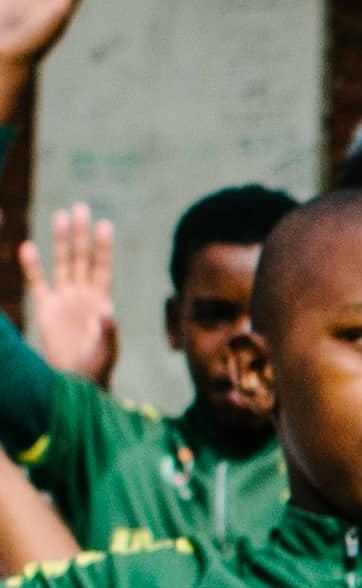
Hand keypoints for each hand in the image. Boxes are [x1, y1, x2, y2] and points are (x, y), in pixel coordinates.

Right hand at [20, 202, 114, 378]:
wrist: (76, 380)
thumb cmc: (97, 366)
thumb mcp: (106, 350)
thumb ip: (108, 331)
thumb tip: (108, 312)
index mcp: (101, 301)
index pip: (102, 267)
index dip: (103, 247)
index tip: (104, 225)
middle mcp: (82, 294)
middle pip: (81, 258)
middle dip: (81, 234)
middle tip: (81, 207)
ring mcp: (63, 299)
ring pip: (62, 263)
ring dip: (61, 241)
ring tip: (60, 215)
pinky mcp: (45, 309)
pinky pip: (37, 282)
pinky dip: (32, 266)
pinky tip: (26, 246)